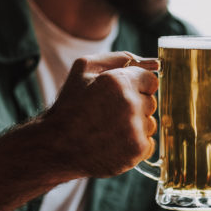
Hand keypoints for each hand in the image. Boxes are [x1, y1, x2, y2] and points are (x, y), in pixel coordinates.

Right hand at [44, 52, 159, 178]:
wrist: (56, 147)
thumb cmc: (70, 106)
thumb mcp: (83, 69)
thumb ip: (119, 59)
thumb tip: (154, 62)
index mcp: (118, 80)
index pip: (151, 80)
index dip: (136, 86)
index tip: (120, 95)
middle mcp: (130, 104)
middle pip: (151, 102)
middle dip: (135, 106)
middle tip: (109, 114)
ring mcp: (134, 129)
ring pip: (150, 124)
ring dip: (135, 127)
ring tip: (110, 130)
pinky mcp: (136, 151)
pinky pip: (149, 144)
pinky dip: (134, 145)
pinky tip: (113, 143)